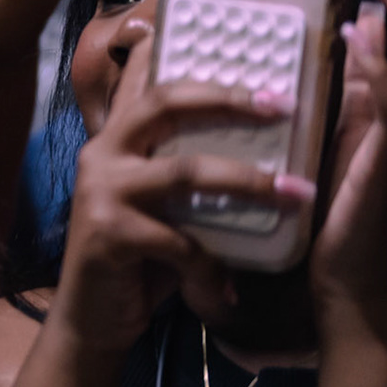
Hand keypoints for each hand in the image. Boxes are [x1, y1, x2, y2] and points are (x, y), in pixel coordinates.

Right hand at [52, 40, 311, 353]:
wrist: (90, 321)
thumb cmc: (136, 264)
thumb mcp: (161, 209)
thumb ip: (185, 176)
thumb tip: (259, 152)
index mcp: (114, 142)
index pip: (153, 86)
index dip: (200, 70)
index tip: (254, 65)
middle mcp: (102, 154)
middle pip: (166, 103)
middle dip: (229, 99)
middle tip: (283, 106)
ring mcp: (101, 191)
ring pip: (187, 171)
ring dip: (249, 182)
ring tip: (296, 194)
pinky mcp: (108, 233)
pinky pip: (183, 243)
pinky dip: (212, 271)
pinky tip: (225, 294)